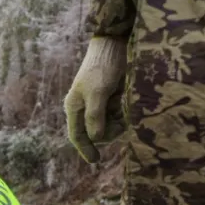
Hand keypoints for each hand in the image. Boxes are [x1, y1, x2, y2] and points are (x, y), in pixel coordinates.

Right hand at [64, 36, 127, 163]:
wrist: (115, 43)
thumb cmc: (102, 66)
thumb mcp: (98, 92)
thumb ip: (95, 116)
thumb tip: (96, 139)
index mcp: (75, 107)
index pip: (77, 135)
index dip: (85, 149)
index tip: (95, 161)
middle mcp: (85, 108)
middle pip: (94, 133)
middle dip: (108, 132)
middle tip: (122, 124)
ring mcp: (98, 104)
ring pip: (108, 126)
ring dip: (118, 124)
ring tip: (126, 114)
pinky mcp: (111, 98)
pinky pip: (117, 116)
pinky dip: (123, 117)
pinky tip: (129, 111)